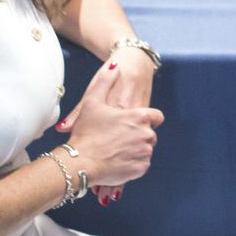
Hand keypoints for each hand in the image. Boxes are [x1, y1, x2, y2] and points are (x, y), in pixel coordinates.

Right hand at [81, 46, 155, 203]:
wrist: (80, 162)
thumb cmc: (86, 131)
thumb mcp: (92, 101)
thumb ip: (106, 80)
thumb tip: (115, 66)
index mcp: (139, 117)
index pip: (156, 117)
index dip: (145, 119)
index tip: (134, 122)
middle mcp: (146, 134)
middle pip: (150, 134)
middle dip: (138, 135)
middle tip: (118, 137)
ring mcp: (144, 153)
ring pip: (145, 149)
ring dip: (135, 149)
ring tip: (116, 149)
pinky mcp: (140, 169)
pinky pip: (141, 164)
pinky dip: (132, 163)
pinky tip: (117, 160)